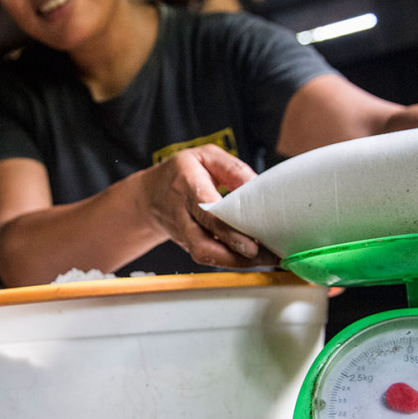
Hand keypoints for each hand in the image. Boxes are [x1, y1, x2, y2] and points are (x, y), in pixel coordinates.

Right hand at [138, 144, 278, 267]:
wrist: (150, 196)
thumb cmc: (182, 173)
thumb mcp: (206, 156)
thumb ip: (232, 169)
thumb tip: (259, 187)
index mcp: (186, 185)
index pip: (206, 213)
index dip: (228, 232)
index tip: (252, 245)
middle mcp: (181, 214)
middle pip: (202, 245)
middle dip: (235, 256)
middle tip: (266, 256)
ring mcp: (183, 234)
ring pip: (205, 256)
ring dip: (237, 262)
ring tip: (267, 259)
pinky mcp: (188, 245)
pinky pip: (210, 257)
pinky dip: (233, 260)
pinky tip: (256, 258)